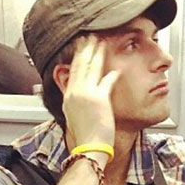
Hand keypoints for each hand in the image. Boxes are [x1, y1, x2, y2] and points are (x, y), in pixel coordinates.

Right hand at [62, 35, 119, 165]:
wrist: (89, 148)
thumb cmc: (85, 138)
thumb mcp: (75, 117)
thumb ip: (78, 103)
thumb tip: (81, 97)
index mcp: (69, 97)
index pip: (72, 71)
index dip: (77, 57)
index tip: (81, 47)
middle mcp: (75, 93)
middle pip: (80, 65)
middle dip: (85, 48)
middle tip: (89, 36)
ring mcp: (86, 94)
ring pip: (91, 67)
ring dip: (97, 53)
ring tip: (101, 42)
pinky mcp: (99, 99)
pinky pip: (107, 81)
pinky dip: (112, 73)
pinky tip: (116, 67)